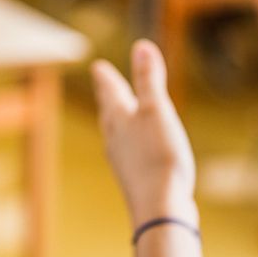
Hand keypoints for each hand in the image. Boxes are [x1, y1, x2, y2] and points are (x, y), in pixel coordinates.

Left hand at [91, 40, 197, 227]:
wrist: (160, 209)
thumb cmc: (158, 157)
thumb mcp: (157, 111)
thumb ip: (149, 80)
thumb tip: (141, 47)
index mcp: (120, 120)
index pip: (110, 92)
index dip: (106, 77)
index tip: (97, 67)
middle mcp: (116, 140)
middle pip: (110, 112)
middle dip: (109, 96)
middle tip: (104, 84)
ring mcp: (124, 162)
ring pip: (117, 134)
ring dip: (118, 119)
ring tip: (119, 115)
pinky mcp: (137, 178)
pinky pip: (131, 152)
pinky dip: (133, 141)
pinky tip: (140, 150)